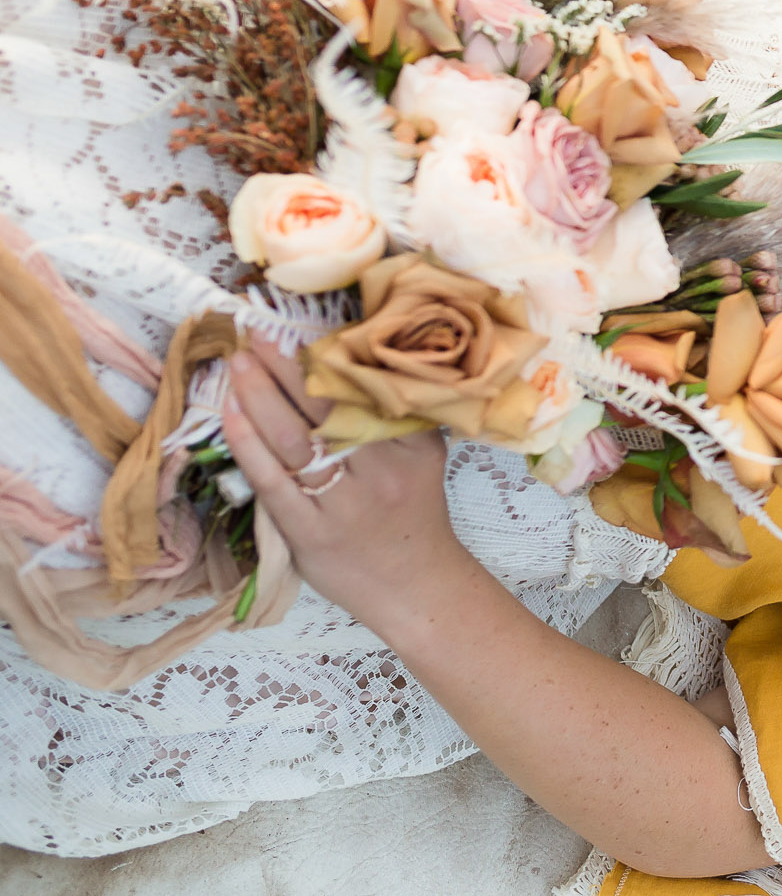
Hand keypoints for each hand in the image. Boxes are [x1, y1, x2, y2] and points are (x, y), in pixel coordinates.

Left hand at [220, 336, 468, 630]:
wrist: (415, 585)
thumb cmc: (412, 513)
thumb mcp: (424, 457)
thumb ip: (396, 416)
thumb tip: (355, 361)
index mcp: (409, 446)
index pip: (363, 389)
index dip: (327, 353)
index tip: (297, 322)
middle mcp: (379, 471)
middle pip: (324, 406)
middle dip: (285, 362)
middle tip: (256, 328)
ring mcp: (342, 504)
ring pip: (294, 439)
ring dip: (261, 394)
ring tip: (238, 359)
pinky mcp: (310, 533)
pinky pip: (274, 483)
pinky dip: (249, 446)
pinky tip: (232, 414)